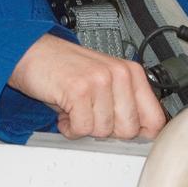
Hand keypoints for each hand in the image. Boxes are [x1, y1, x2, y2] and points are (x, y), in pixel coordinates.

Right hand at [8, 34, 165, 139]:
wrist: (32, 52)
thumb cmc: (67, 69)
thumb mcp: (104, 81)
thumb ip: (125, 102)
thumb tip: (142, 133)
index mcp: (132, 72)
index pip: (155, 119)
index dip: (139, 134)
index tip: (121, 132)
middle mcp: (120, 74)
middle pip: (128, 130)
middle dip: (105, 130)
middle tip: (90, 113)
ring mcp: (100, 81)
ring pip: (103, 131)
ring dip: (83, 126)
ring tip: (74, 106)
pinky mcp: (79, 90)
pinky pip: (81, 128)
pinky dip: (69, 127)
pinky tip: (64, 110)